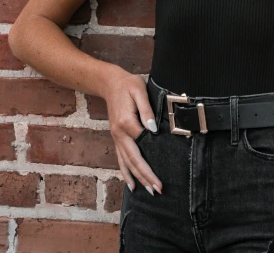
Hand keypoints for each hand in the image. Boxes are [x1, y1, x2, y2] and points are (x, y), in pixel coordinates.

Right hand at [104, 70, 161, 195]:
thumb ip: (147, 110)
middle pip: (134, 159)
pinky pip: (120, 159)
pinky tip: (131, 184)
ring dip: (138, 178)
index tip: (162, 174)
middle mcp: (119, 133)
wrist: (111, 83)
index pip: (142, 144)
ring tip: (149, 191)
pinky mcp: (117, 138)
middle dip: (146, 176)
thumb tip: (153, 129)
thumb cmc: (128, 84)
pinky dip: (126, 173)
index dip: (152, 161)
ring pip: (127, 162)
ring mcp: (116, 137)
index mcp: (126, 122)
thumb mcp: (140, 90)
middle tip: (158, 190)